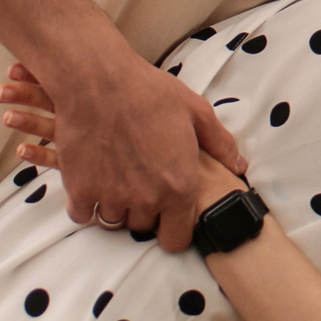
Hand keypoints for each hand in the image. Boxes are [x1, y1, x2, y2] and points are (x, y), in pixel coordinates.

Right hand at [0, 49, 246, 250]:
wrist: (98, 81)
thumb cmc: (149, 92)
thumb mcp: (196, 112)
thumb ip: (221, 144)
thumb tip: (239, 165)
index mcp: (179, 187)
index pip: (176, 240)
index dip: (173, 229)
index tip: (167, 215)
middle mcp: (146, 200)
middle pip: (144, 228)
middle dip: (144, 212)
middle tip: (140, 183)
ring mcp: (111, 197)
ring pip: (114, 222)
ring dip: (116, 207)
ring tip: (116, 178)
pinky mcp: (80, 190)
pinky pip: (83, 215)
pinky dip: (87, 203)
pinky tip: (93, 181)